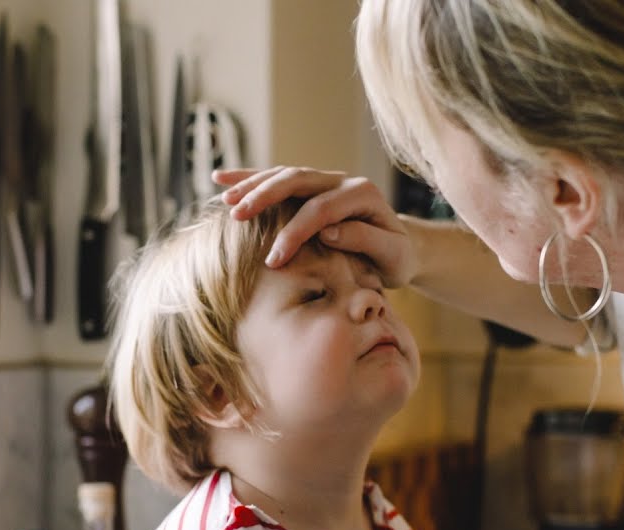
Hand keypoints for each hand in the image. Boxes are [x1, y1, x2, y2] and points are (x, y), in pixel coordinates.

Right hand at [212, 167, 418, 286]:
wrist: (402, 248)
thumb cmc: (397, 257)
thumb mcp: (392, 255)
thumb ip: (365, 240)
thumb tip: (328, 232)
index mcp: (362, 194)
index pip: (321, 209)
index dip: (295, 232)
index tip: (274, 260)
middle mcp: (342, 180)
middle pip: (297, 180)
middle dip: (265, 197)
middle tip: (237, 217)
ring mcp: (325, 180)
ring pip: (283, 174)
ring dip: (252, 185)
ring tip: (226, 201)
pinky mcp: (311, 187)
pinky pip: (277, 177)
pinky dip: (249, 177)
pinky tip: (221, 179)